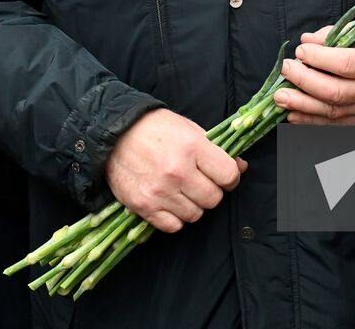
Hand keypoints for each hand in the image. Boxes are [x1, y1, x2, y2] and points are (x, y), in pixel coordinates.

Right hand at [105, 108, 246, 234]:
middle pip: (213, 199)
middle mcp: (178, 172)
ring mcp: (160, 192)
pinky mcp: (144, 206)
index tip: (222, 176)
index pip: (228, 175)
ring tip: (181, 190)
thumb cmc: (155, 128)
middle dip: (211, 191)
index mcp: (192, 147)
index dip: (229, 177)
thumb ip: (215, 149)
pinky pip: (173, 226)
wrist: (113, 134)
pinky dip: (174, 218)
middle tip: (199, 182)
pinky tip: (169, 202)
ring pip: (195, 215)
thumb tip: (241, 167)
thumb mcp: (189, 129)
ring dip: (192, 205)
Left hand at [274, 26, 354, 123]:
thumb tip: (306, 40)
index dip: (319, 58)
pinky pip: (333, 125)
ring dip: (301, 104)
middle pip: (334, 91)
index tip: (300, 50)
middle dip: (304, 80)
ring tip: (280, 96)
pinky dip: (310, 121)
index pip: (345, 64)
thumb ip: (335, 34)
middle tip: (286, 69)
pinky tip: (292, 114)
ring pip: (331, 111)